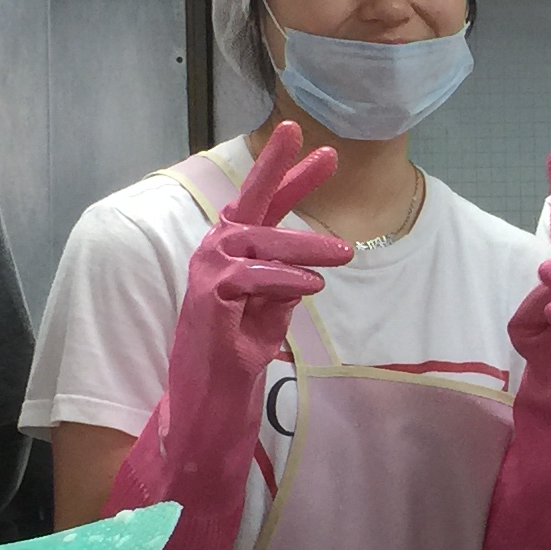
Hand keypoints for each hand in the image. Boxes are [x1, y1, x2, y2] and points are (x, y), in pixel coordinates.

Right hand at [105, 122, 352, 549]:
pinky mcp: (206, 302)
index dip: (288, 177)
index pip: (263, 210)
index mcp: (231, 257)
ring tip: (344, 255)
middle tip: (318, 144)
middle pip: (249, 203)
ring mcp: (206, 276)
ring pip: (257, 240)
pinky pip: (250, 278)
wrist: (206, 405)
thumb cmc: (234, 361)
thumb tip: (310, 264)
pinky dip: (284, 279)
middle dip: (281, 170)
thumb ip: (284, 284)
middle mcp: (214, 257)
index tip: (320, 150)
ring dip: (304, 245)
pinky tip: (314, 287)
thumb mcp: (270, 314)